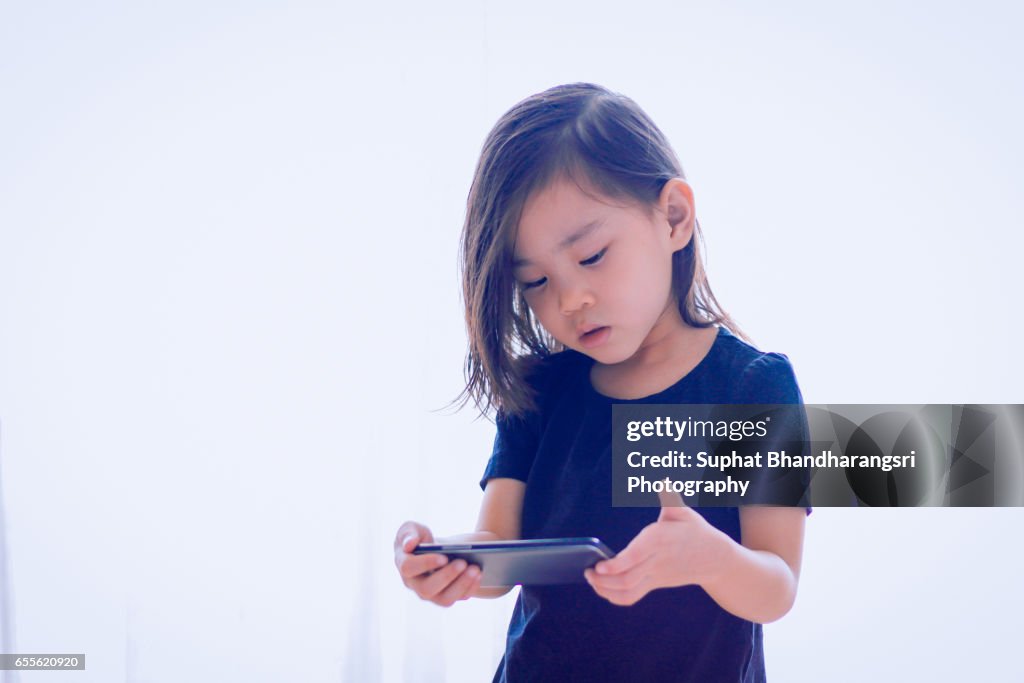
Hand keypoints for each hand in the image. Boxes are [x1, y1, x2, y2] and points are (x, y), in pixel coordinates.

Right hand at [393, 520, 481, 606]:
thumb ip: (408, 534)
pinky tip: (479, 574)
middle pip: (427, 589)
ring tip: (476, 569)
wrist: (437, 550)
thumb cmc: (421, 537)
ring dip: (461, 585)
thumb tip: (409, 545)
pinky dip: (470, 587)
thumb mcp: (412, 529)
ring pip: (444, 599)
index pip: (408, 568)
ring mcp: (431, 594)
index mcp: (404, 565)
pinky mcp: (446, 597)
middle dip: (447, 576)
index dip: (426, 563)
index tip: (443, 557)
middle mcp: (415, 585)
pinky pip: (458, 598)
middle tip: (463, 562)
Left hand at [584, 489, 727, 605]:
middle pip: (627, 577)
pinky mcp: (655, 584)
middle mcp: (656, 560)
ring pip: (628, 589)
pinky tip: (602, 588)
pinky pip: (633, 596)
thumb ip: (670, 496)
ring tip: (591, 579)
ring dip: (606, 589)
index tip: (599, 565)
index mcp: (660, 539)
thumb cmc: (694, 530)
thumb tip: (664, 480)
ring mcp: (655, 575)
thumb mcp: (683, 511)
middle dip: (603, 578)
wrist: (715, 558)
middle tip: (587, 572)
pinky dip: (615, 597)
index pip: (636, 555)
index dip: (616, 564)